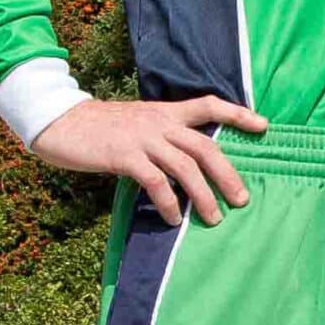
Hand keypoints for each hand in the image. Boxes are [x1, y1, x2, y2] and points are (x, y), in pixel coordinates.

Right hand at [30, 97, 267, 226]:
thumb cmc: (100, 129)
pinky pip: (155, 182)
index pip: (209, 105)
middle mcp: (160, 122)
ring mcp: (143, 138)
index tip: (264, 126)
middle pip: (205, 146)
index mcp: (165, 112)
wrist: (60, 123)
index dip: (238, 114)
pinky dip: (169, 203)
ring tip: (214, 219)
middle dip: (228, 174)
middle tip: (242, 199)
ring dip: (203, 196)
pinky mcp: (125, 156)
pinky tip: (175, 219)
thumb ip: (161, 136)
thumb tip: (185, 164)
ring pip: (185, 167)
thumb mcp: (137, 123)